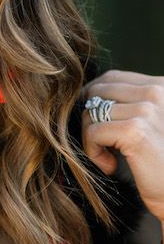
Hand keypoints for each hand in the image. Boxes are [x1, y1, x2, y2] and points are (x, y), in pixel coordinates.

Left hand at [81, 70, 163, 224]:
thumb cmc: (163, 163)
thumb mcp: (153, 123)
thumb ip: (131, 105)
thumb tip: (87, 95)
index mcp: (162, 86)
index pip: (112, 78)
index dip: (95, 100)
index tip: (99, 125)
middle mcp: (157, 92)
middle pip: (97, 92)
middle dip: (90, 118)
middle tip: (102, 143)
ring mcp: (147, 110)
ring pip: (91, 113)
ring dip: (92, 139)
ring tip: (110, 156)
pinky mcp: (135, 132)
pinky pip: (92, 132)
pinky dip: (93, 152)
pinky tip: (110, 165)